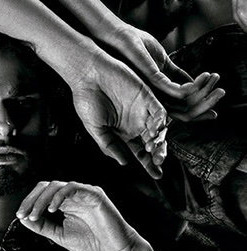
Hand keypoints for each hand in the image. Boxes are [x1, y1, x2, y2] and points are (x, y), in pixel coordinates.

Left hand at [16, 181, 141, 250]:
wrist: (115, 250)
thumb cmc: (92, 243)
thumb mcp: (60, 236)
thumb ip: (43, 227)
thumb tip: (24, 219)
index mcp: (65, 203)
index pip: (42, 195)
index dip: (29, 203)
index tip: (20, 216)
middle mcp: (73, 195)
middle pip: (46, 186)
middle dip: (31, 199)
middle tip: (23, 214)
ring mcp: (84, 192)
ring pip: (56, 186)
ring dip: (42, 200)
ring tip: (35, 215)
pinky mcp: (94, 194)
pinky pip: (72, 188)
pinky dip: (59, 197)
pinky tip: (51, 210)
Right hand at [70, 52, 167, 178]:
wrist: (88, 74)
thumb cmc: (87, 101)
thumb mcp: (96, 129)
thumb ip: (109, 146)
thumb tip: (124, 162)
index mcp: (124, 134)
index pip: (141, 153)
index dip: (149, 164)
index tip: (157, 175)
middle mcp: (136, 123)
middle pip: (153, 143)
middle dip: (158, 154)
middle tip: (159, 162)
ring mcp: (142, 110)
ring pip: (159, 129)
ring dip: (161, 140)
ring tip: (157, 149)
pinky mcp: (147, 95)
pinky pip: (160, 110)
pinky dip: (162, 121)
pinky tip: (159, 130)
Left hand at [103, 23, 224, 121]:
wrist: (119, 36)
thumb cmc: (137, 46)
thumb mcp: (161, 62)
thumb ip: (176, 74)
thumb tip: (192, 83)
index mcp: (156, 94)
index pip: (181, 108)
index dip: (200, 107)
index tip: (215, 104)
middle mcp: (153, 97)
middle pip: (183, 111)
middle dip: (205, 104)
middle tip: (221, 94)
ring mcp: (151, 91)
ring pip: (181, 103)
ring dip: (202, 93)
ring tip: (214, 81)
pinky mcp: (150, 80)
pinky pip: (173, 90)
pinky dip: (190, 86)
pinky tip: (201, 79)